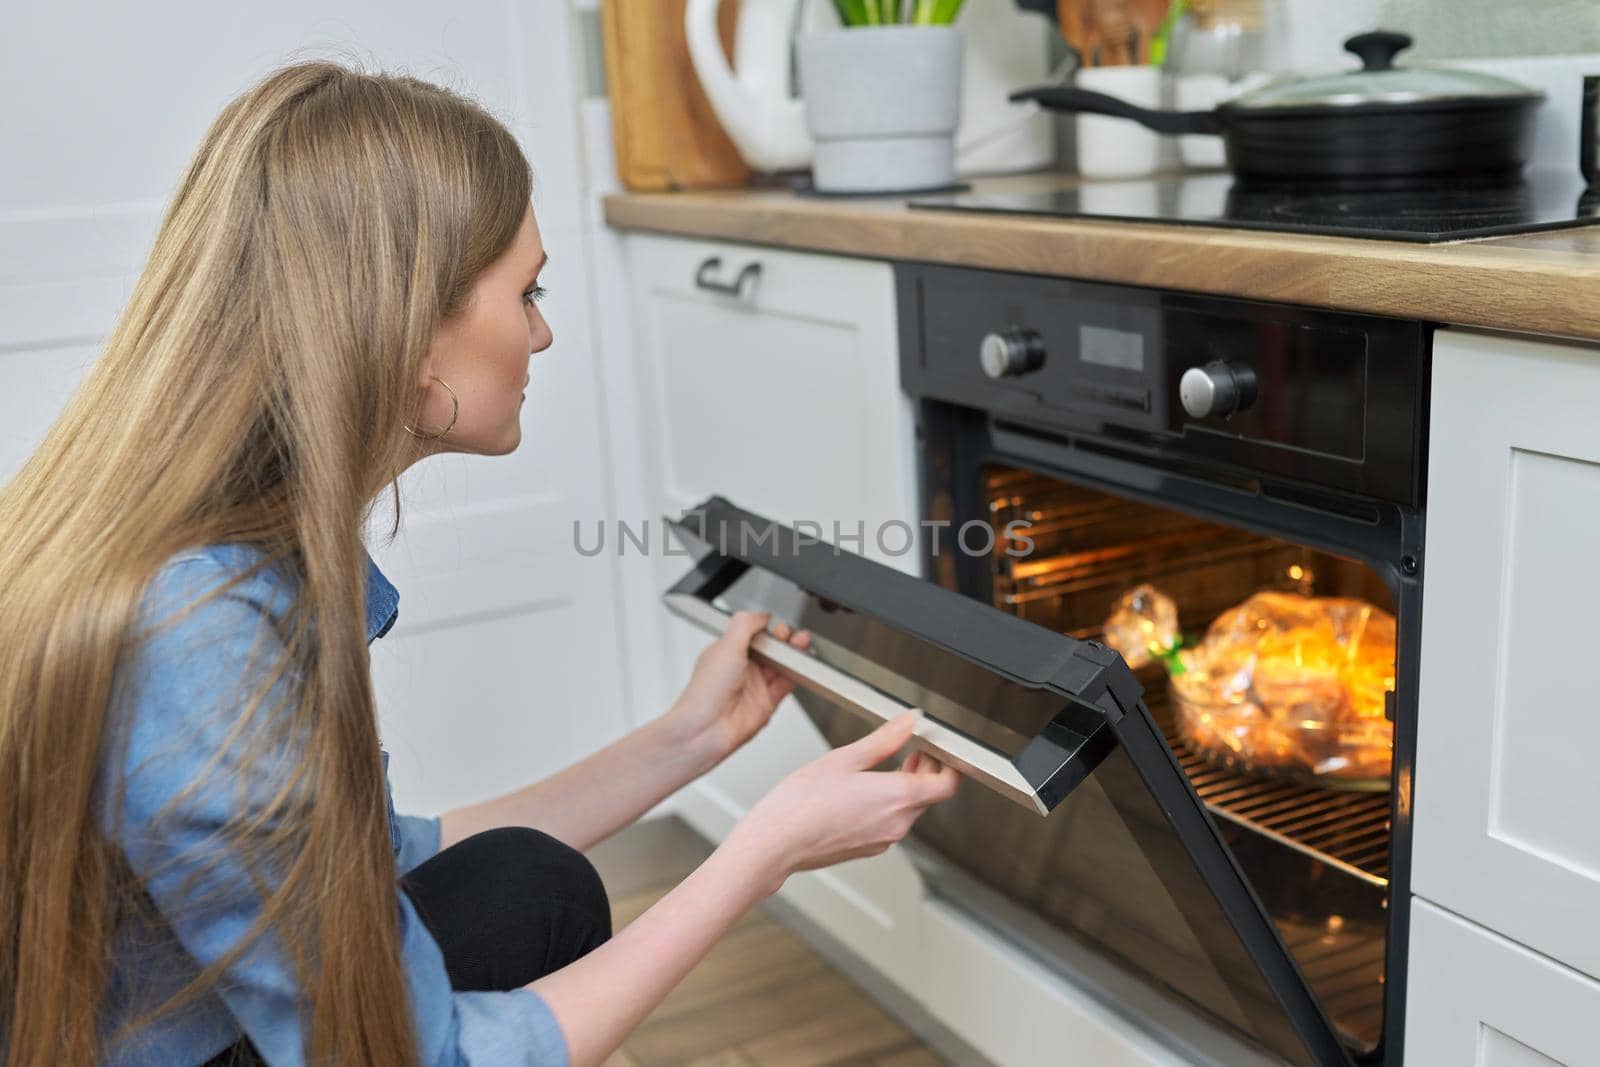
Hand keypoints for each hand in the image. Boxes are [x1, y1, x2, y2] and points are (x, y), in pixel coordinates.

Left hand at [665, 611, 812, 766]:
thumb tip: (763, 615)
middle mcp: (741, 668)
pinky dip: (797, 674)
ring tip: (803, 644)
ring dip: (794, 655)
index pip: (754, 633)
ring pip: (781, 665)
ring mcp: (754, 686)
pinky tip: (803, 666)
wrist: (706, 728)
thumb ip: (746, 624)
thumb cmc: (706, 691)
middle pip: (771, 649)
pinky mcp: (766, 703)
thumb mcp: (726, 644)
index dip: (768, 628)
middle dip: (785, 640)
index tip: (778, 626)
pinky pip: (786, 684)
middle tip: (794, 636)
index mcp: (727, 651)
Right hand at [726, 711, 961, 896]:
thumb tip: (909, 721)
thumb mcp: (845, 758)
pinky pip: (889, 823)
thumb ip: (884, 739)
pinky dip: (887, 804)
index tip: (939, 749)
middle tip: (914, 749)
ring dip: (906, 787)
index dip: (949, 764)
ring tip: (885, 767)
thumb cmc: (802, 803)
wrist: (776, 842)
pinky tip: (864, 790)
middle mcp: (897, 824)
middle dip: (926, 771)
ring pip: (908, 810)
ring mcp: (882, 840)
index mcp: (898, 798)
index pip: (947, 784)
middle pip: (929, 796)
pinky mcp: (867, 848)